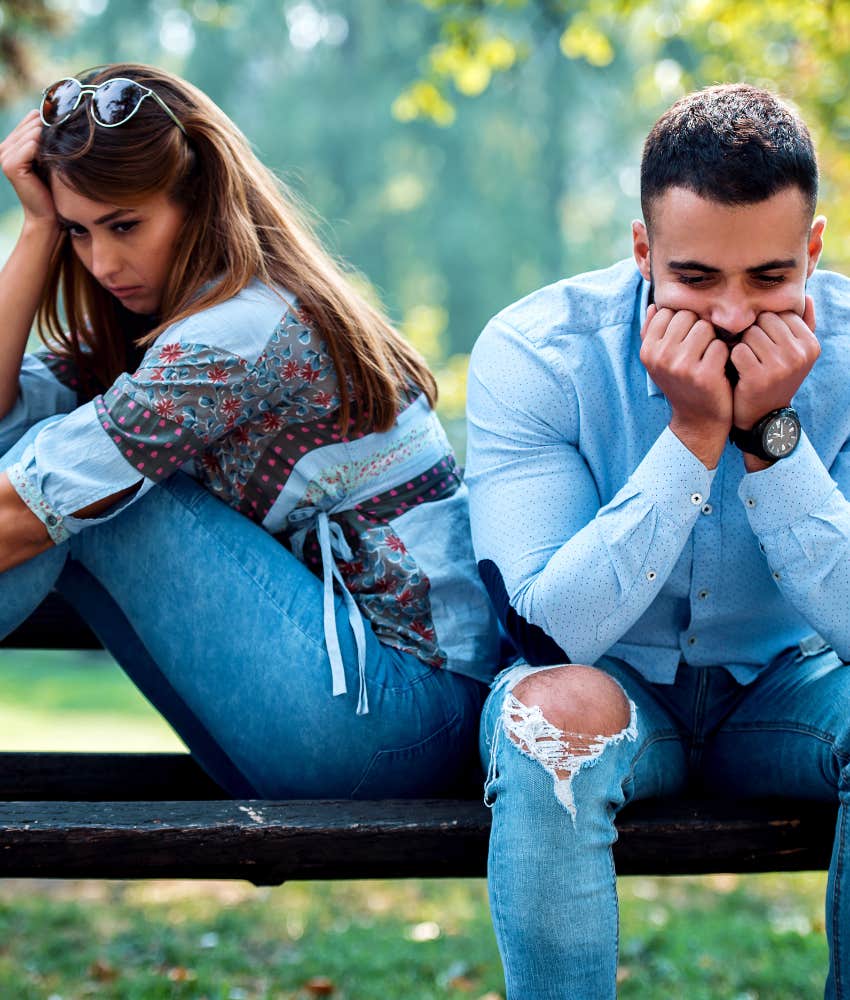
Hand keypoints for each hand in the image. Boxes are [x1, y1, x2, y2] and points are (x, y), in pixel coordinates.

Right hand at [0, 110, 56, 227]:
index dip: (50, 126)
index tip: (65, 138)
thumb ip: (47, 137)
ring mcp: (4, 155)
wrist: (48, 215)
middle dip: (51, 134)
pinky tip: (52, 164)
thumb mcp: (50, 157)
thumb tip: (55, 111)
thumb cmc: (53, 187)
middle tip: (63, 152)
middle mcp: (4, 147)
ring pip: (33, 133)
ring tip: (58, 160)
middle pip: (33, 124)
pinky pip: (31, 146)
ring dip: (50, 144)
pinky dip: (45, 152)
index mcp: (12, 143)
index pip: (32, 119)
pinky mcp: (10, 165)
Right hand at [640, 305, 732, 467]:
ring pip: (705, 327)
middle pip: (687, 316)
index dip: (681, 323)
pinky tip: (718, 369)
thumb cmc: (682, 383)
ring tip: (707, 359)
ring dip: (711, 340)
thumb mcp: (660, 360)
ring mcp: (681, 367)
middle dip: (697, 329)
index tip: (684, 342)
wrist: (698, 420)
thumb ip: (653, 333)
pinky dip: (723, 355)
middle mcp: (660, 357)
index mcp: (647, 351)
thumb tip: (653, 306)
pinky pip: (720, 345)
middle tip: (698, 351)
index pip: (667, 312)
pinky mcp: (703, 375)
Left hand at [731, 296, 818, 430]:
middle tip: (755, 356)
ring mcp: (780, 367)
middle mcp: (799, 354)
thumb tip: (809, 296)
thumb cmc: (775, 378)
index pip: (779, 314)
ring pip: (749, 334)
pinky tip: (739, 372)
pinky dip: (733, 359)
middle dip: (753, 335)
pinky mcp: (758, 378)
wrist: (763, 416)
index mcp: (811, 344)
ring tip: (748, 363)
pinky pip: (737, 351)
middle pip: (763, 321)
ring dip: (742, 346)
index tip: (766, 347)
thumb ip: (804, 325)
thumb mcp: (795, 354)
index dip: (766, 327)